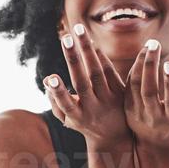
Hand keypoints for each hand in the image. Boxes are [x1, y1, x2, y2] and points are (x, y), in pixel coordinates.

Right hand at [46, 23, 131, 147]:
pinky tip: (90, 41)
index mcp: (77, 117)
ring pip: (97, 72)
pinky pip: (109, 70)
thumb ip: (56, 102)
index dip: (58, 92)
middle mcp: (93, 108)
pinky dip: (100, 55)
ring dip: (87, 50)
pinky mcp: (120, 93)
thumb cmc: (84, 123)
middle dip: (73, 60)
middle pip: (83, 82)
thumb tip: (48, 80)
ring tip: (78, 30)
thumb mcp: (68, 119)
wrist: (117, 137)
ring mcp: (108, 100)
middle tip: (65, 39)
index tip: (51, 78)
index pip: (67, 104)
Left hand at [124, 39, 168, 149]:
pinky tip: (143, 54)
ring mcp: (138, 113)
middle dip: (151, 66)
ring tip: (150, 45)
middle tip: (155, 44)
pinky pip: (129, 85)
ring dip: (141, 63)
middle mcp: (153, 116)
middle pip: (149, 91)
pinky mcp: (127, 107)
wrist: (155, 138)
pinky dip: (135, 68)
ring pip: (135, 86)